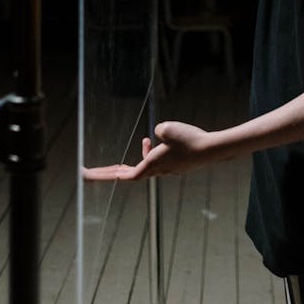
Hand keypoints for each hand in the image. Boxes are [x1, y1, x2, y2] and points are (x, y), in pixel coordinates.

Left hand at [82, 121, 210, 180]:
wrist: (212, 149)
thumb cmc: (190, 140)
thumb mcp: (168, 128)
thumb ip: (158, 130)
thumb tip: (158, 134)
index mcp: (152, 164)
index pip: (125, 174)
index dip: (107, 175)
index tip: (90, 176)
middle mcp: (158, 170)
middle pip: (130, 173)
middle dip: (110, 172)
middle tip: (92, 173)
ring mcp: (168, 169)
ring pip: (147, 165)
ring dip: (140, 156)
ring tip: (145, 140)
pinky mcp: (177, 164)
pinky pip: (159, 161)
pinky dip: (153, 153)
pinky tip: (160, 141)